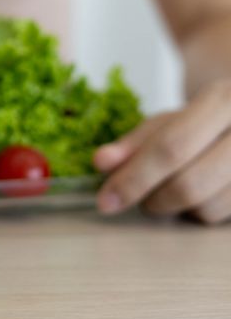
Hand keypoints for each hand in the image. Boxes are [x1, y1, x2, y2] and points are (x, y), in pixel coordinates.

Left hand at [94, 81, 230, 224]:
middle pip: (189, 184)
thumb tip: (101, 163)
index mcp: (224, 100)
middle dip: (151, 198)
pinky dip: (198, 212)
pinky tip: (196, 192)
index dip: (133, 178)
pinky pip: (221, 218)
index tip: (105, 200)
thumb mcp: (168, 120)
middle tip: (136, 198)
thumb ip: (133, 141)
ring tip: (168, 187)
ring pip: (207, 208)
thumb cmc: (204, 120)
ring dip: (175, 207)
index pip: (172, 147)